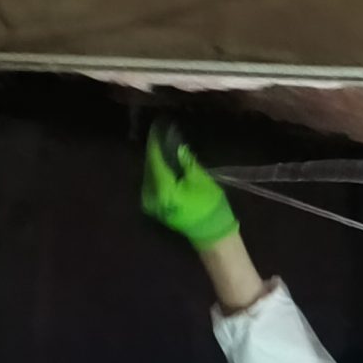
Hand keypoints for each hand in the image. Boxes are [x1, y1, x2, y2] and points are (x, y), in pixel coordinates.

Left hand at [140, 122, 238, 247]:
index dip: (156, 142)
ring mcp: (151, 202)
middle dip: (156, 151)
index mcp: (162, 188)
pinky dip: (159, 172)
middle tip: (162, 135)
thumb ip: (186, 162)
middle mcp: (150, 194)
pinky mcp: (155, 206)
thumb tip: (177, 147)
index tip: (158, 127)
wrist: (212, 235)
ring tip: (165, 147)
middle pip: (150, 166)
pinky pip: (153, 183)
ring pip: (150, 174)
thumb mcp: (201, 181)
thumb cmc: (209, 208)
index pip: (155, 159)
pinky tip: (166, 165)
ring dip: (157, 161)